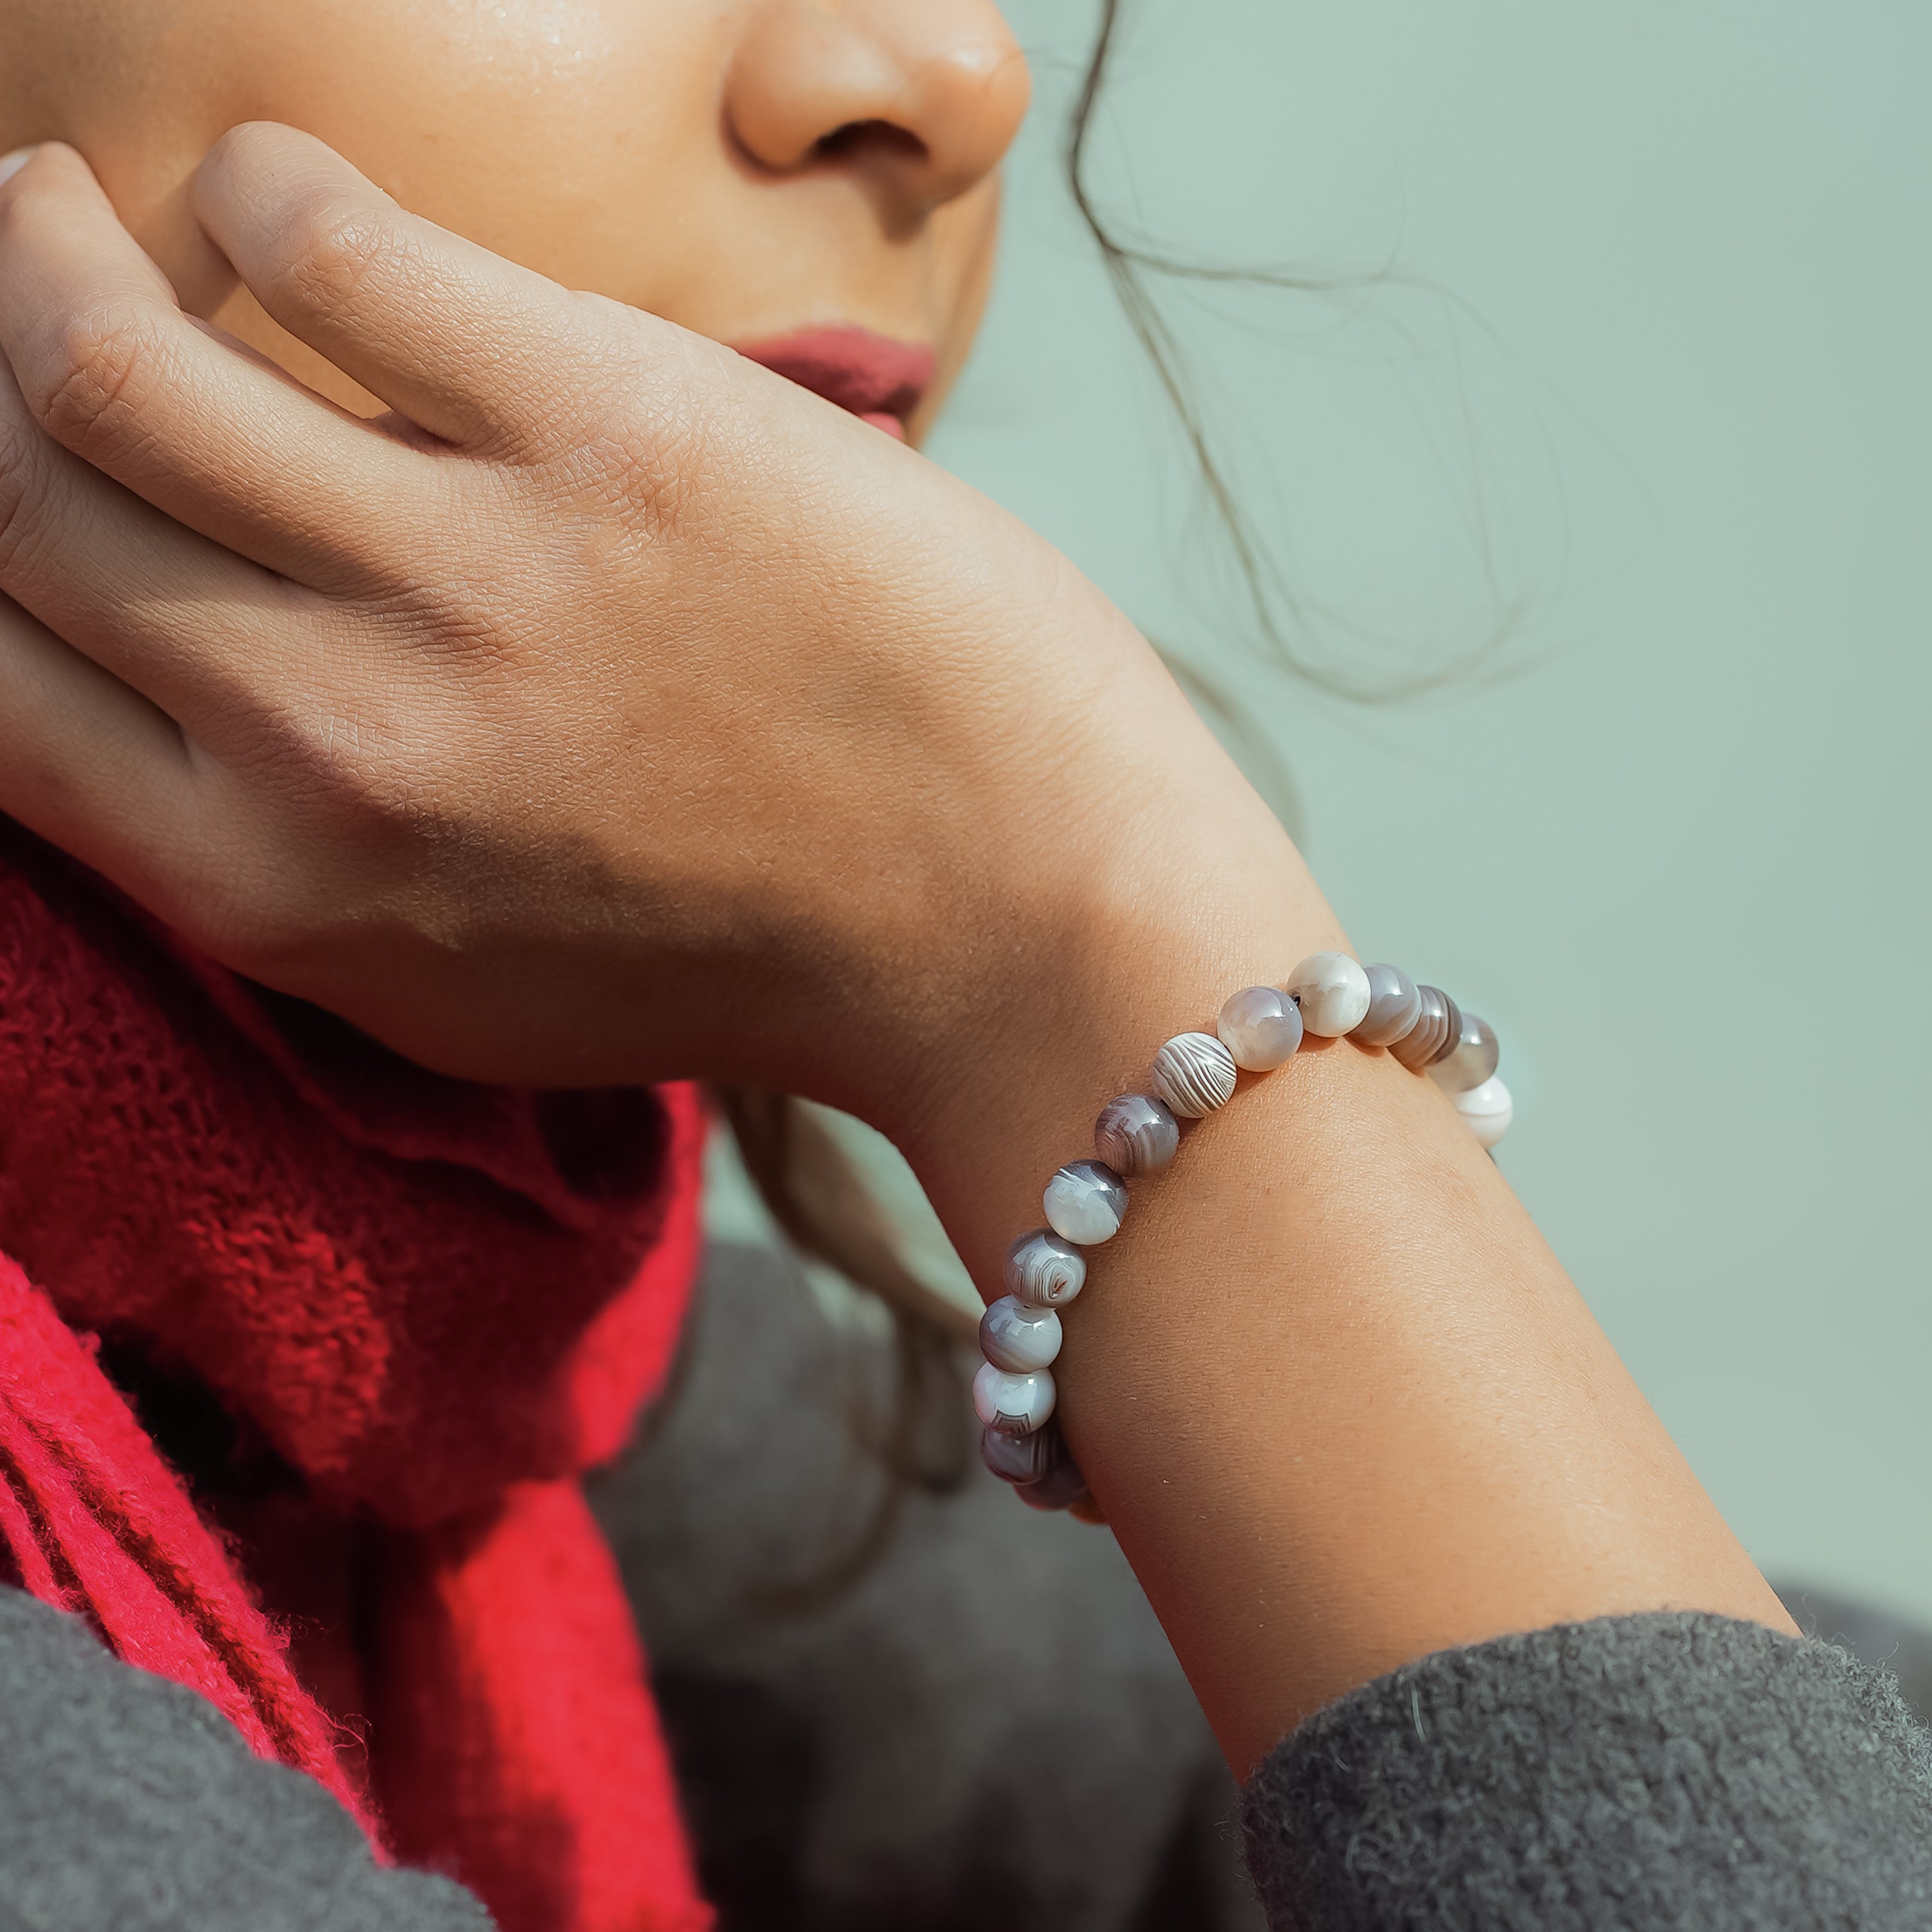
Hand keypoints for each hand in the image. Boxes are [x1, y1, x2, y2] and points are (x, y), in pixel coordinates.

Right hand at [0, 126, 1310, 1127]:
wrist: (1014, 926)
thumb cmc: (752, 953)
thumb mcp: (462, 980)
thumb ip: (282, 856)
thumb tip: (143, 687)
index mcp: (275, 893)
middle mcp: (329, 742)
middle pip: (18, 500)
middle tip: (18, 282)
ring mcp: (467, 578)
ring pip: (111, 355)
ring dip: (45, 243)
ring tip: (69, 203)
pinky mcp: (611, 430)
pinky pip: (328, 240)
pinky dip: (265, 192)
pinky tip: (288, 205)